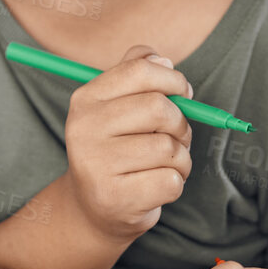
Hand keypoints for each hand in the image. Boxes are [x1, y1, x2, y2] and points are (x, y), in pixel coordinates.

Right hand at [62, 44, 193, 242]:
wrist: (94, 209)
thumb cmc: (117, 149)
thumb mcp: (116, 106)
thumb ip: (135, 73)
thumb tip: (163, 59)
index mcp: (85, 100)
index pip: (140, 70)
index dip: (173, 79)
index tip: (183, 93)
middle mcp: (84, 129)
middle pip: (159, 108)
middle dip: (180, 124)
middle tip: (175, 137)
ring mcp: (96, 165)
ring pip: (169, 148)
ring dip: (181, 158)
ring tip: (164, 165)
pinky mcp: (116, 198)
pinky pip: (171, 181)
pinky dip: (175, 183)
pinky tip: (156, 186)